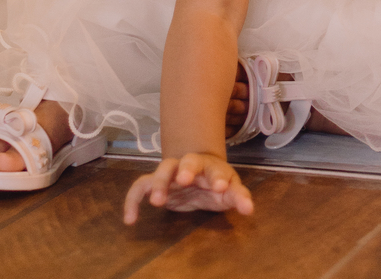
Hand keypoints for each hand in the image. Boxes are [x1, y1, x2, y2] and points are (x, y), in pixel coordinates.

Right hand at [123, 153, 253, 221]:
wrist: (199, 175)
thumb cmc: (215, 183)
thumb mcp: (229, 192)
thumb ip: (238, 198)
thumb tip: (249, 209)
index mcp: (212, 167)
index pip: (216, 168)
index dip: (218, 177)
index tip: (219, 187)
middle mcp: (191, 165)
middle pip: (188, 160)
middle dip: (186, 169)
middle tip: (184, 179)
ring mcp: (172, 172)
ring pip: (163, 169)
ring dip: (160, 183)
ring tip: (157, 202)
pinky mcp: (156, 184)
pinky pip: (140, 186)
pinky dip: (133, 199)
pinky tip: (130, 219)